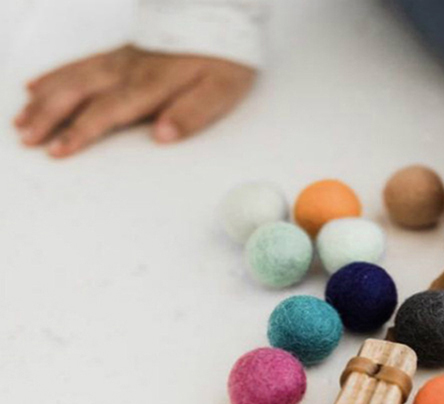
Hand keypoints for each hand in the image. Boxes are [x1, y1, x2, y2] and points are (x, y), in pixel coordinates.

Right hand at [14, 45, 255, 156]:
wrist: (223, 11)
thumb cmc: (225, 55)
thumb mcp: (220, 91)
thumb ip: (191, 114)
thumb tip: (162, 135)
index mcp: (151, 85)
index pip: (107, 112)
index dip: (80, 132)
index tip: (57, 151)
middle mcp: (128, 70)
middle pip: (79, 93)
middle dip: (49, 116)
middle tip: (25, 138)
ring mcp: (121, 58)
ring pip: (73, 77)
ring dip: (45, 98)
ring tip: (21, 119)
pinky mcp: (122, 51)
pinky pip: (79, 62)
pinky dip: (54, 73)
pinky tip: (36, 84)